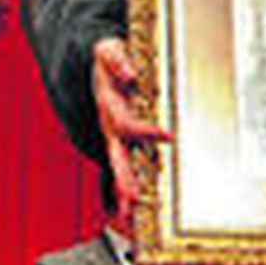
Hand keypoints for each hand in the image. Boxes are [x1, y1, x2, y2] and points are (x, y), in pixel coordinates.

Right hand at [92, 37, 171, 208]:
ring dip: (124, 189)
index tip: (167, 136)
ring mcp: (113, 134)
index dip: (145, 131)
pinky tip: (134, 204)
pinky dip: (127, 185)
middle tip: (133, 200)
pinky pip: (124, 164)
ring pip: (119, 166)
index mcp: (109, 104)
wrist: (98, 61)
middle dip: (124, 178)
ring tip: (129, 214)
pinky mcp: (119, 139)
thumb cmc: (109, 56)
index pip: (126, 124)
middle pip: (117, 156)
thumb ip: (118, 60)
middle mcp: (109, 124)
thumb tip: (130, 74)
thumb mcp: (109, 50)